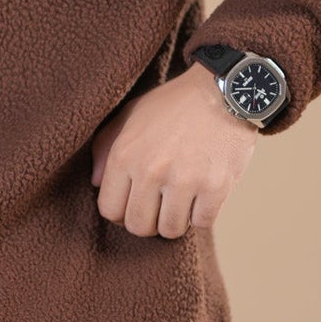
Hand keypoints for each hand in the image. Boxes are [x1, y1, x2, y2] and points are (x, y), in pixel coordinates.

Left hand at [89, 61, 258, 238]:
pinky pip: (202, 223)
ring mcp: (185, 180)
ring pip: (170, 230)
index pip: (109, 210)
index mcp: (124, 155)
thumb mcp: (130, 114)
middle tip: (160, 205)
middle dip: (148, 221)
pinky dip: (202, 215)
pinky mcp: (216, 187)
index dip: (121, 212)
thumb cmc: (174, 104)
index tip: (135, 203)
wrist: (224, 91)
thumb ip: (105, 147)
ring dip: (176, 220)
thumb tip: (96, 183)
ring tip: (182, 199)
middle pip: (139, 226)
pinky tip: (202, 195)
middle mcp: (151, 171)